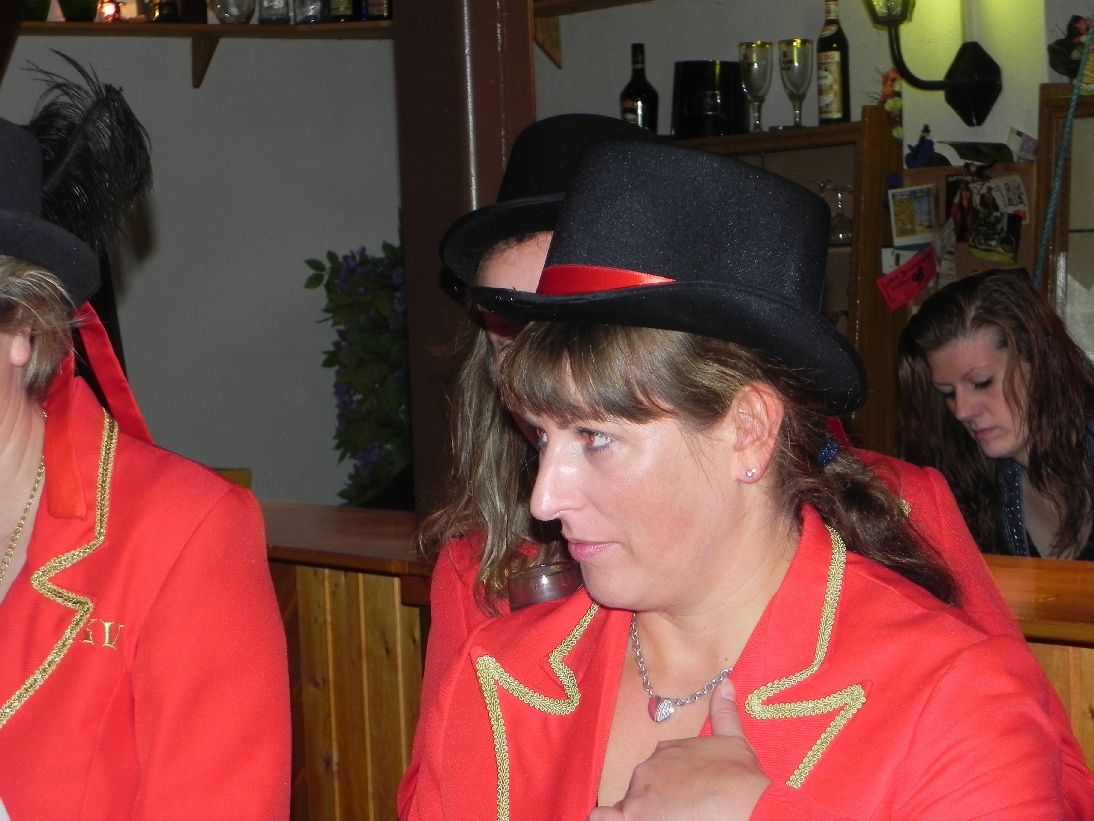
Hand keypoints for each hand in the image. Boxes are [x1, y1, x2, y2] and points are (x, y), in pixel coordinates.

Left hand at [587, 679, 770, 820]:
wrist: (742, 804)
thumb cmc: (740, 778)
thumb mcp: (734, 740)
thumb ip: (723, 713)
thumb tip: (725, 684)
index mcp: (666, 750)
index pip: (658, 770)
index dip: (669, 785)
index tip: (683, 795)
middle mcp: (647, 769)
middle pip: (643, 789)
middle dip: (656, 801)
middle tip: (680, 809)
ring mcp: (639, 794)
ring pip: (632, 807)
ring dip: (642, 812)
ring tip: (663, 816)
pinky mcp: (635, 817)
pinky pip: (607, 818)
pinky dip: (606, 819)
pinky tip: (612, 819)